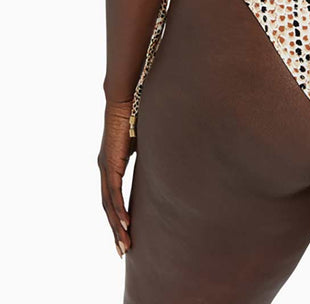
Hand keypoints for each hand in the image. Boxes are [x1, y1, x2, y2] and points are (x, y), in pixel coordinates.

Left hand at [97, 97, 135, 257]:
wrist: (123, 101)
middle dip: (115, 231)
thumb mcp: (142, 142)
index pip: (112, 198)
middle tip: (123, 250)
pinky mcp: (110, 164)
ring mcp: (105, 168)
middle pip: (108, 207)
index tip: (126, 234)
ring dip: (116, 226)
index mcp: (111, 165)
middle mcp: (104, 169)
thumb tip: (162, 161)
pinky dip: (119, 210)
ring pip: (109, 204)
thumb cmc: (134, 116)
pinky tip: (125, 223)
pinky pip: (114, 193)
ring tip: (124, 244)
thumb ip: (146, 155)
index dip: (117, 217)